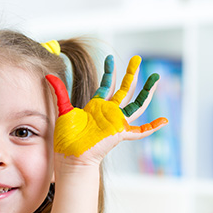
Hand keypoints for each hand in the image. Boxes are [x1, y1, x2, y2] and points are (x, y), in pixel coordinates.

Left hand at [46, 55, 167, 163]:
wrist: (70, 154)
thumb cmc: (66, 138)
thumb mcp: (63, 109)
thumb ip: (59, 91)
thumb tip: (48, 74)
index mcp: (96, 107)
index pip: (106, 85)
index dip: (109, 72)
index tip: (110, 58)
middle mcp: (108, 113)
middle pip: (124, 90)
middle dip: (131, 73)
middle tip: (137, 58)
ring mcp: (116, 122)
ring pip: (136, 104)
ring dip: (146, 91)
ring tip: (155, 77)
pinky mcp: (120, 133)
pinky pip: (140, 131)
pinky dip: (152, 127)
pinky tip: (164, 121)